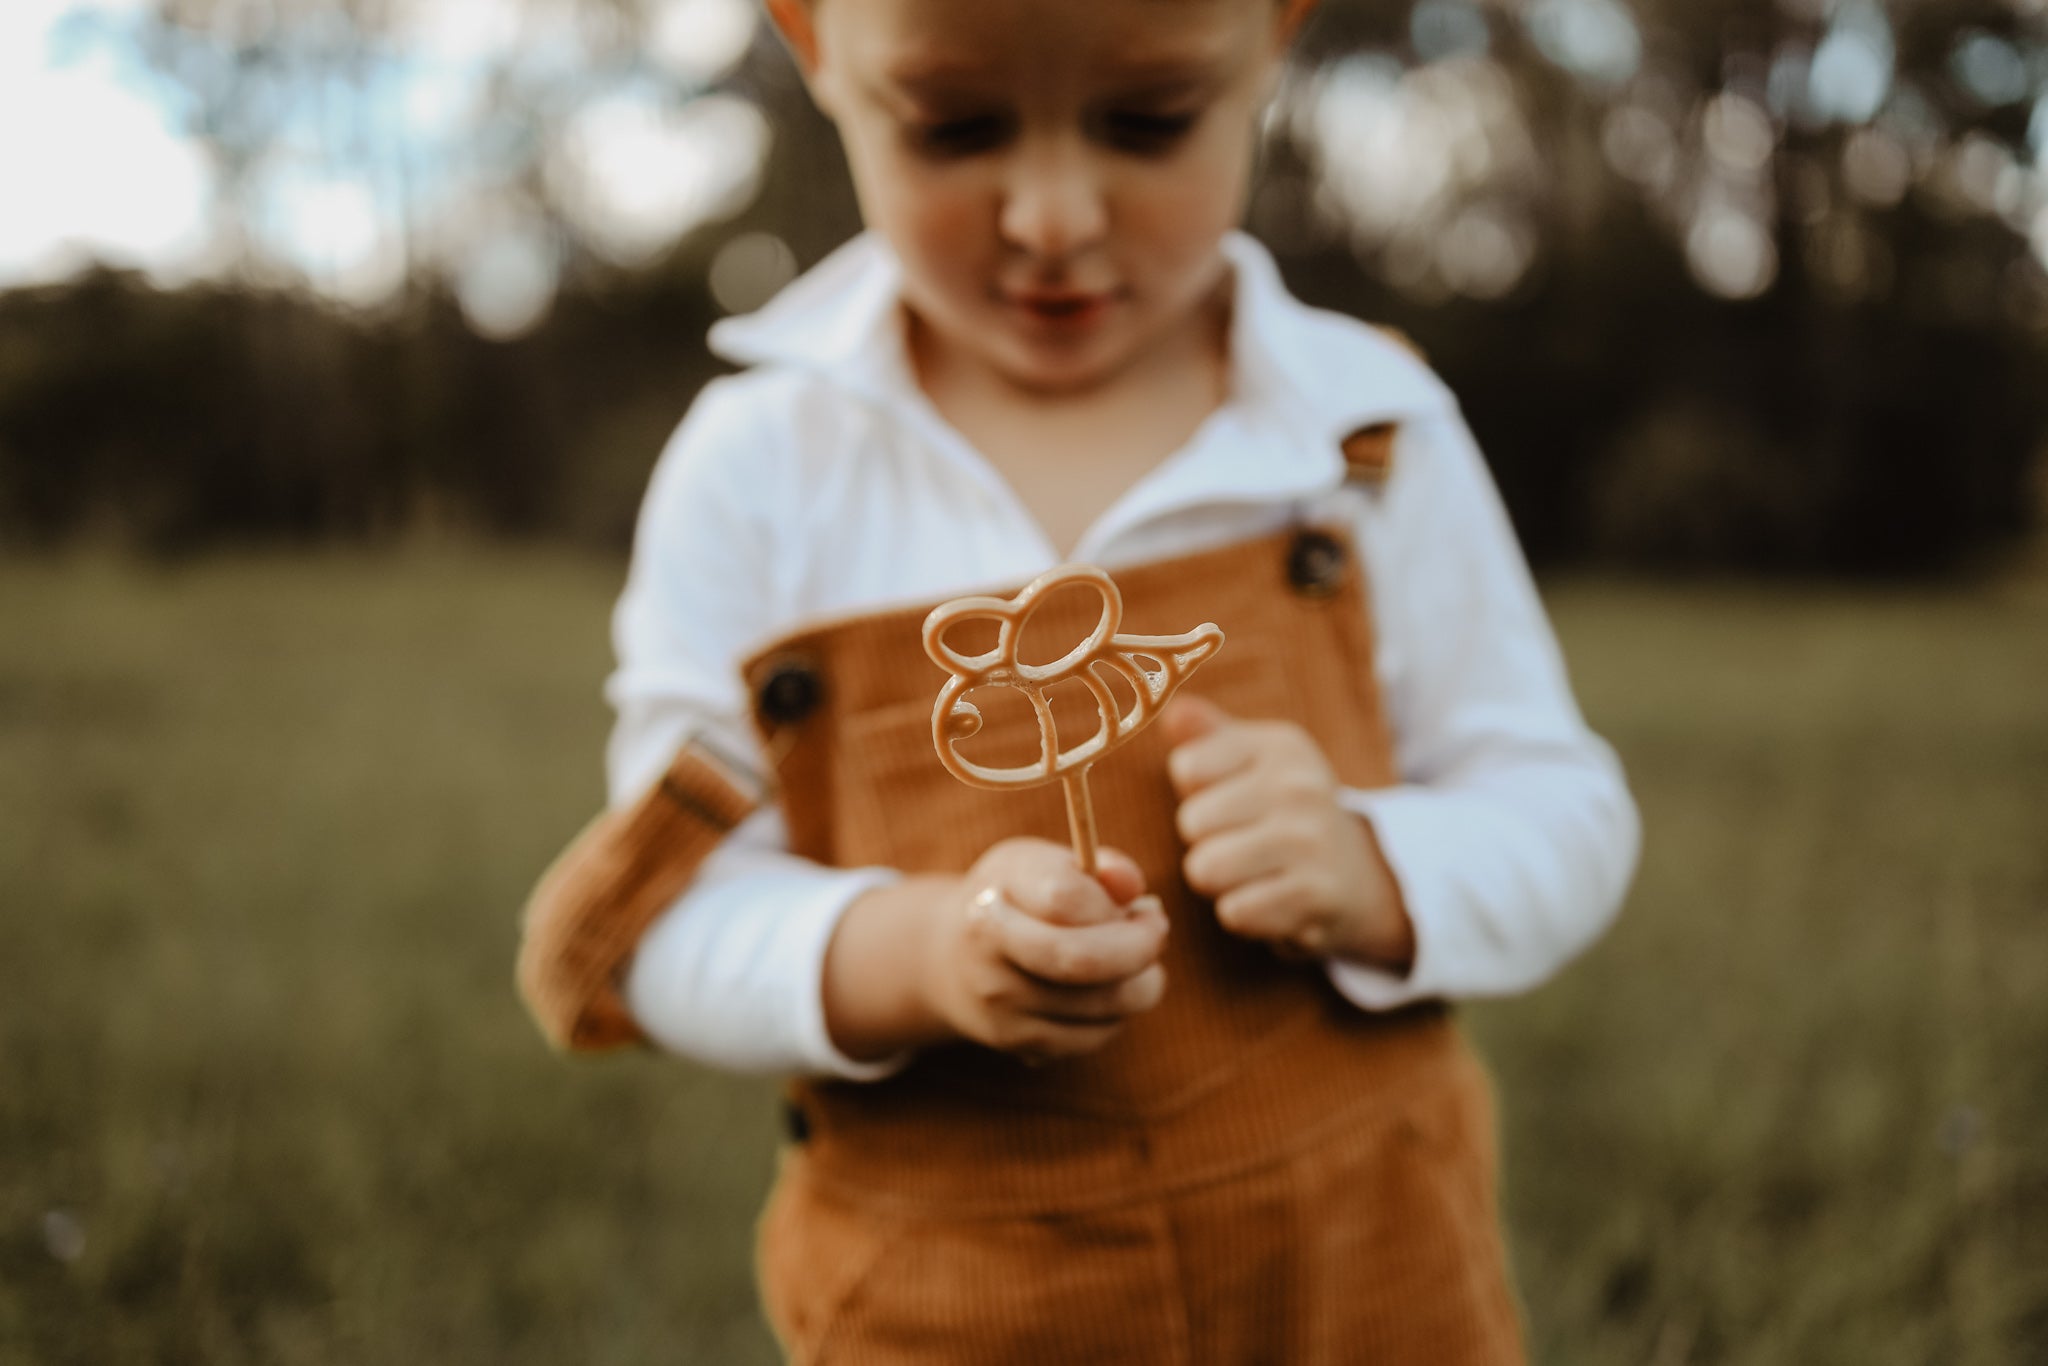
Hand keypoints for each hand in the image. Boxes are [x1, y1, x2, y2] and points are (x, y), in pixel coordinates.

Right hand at [922, 839, 1167, 1061]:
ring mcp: (1000, 1002)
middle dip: (1139, 949)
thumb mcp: (1042, 866)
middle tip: (1156, 933)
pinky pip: (1095, 1036)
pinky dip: (1117, 1014)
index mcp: (994, 893)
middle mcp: (987, 950)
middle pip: (1081, 960)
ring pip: (1102, 1003)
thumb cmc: (1015, 900)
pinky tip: (1106, 991)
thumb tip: (1131, 886)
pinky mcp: (1017, 1042)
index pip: (1066, 898)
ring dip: (1139, 982)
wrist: (951, 960)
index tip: (1144, 906)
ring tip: (1133, 961)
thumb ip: (1092, 868)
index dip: (1117, 903)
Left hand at [1162, 696, 1413, 970]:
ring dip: (1220, 882)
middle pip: (1192, 823)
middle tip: (1247, 843)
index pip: (1187, 767)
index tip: (1233, 799)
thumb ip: (1207, 735)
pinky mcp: (1316, 895)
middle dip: (1206, 842)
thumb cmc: (1283, 812)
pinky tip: (1274, 899)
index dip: (1198, 793)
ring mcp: (1311, 840)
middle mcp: (1300, 786)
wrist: (1358, 876)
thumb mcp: (1253, 761)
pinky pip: (1234, 912)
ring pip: (1205, 869)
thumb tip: (1172, 712)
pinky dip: (1245, 914)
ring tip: (1255, 871)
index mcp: (1281, 746)